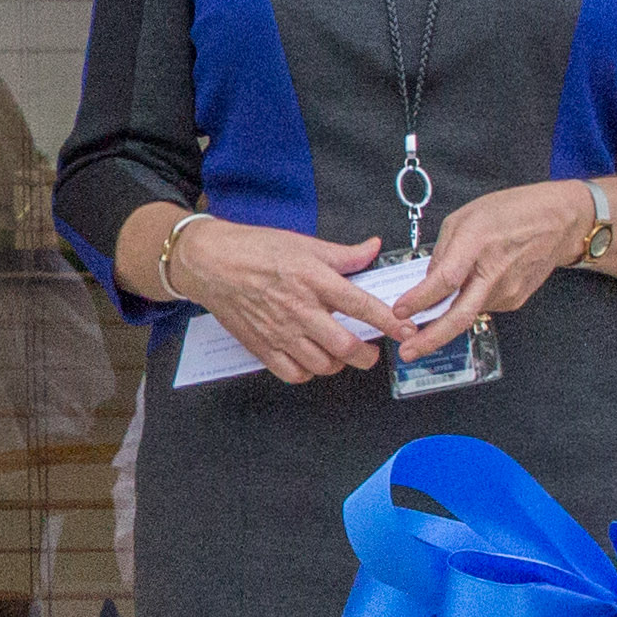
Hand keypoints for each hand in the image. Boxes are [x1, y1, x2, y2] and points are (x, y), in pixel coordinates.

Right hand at [166, 217, 412, 384]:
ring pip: (322, 364)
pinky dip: (308, 373)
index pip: (360, 305)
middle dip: (366, 355)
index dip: (388, 322)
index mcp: (312, 279)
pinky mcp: (261, 346)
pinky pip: (293, 373)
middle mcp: (299, 308)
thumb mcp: (303, 243)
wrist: (210, 262)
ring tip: (340, 354)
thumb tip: (372, 249)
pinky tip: (311, 361)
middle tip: (371, 352)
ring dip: (338, 364)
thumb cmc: (254, 249)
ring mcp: (279, 331)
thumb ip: (343, 254)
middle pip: (345, 345)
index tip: (407, 331)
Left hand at [384, 180, 616, 342]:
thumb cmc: (513, 212)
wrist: (560, 222)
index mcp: (477, 244)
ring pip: (467, 311)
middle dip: (430, 339)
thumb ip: (443, 250)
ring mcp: (507, 291)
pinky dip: (469, 300)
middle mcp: (493, 273)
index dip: (420, 299)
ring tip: (439, 299)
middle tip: (408, 352)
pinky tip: (474, 282)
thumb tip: (427, 281)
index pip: (445, 280)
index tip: (400, 311)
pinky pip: (482, 305)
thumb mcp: (466, 217)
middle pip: (459, 315)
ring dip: (447, 312)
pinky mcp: (515, 301)